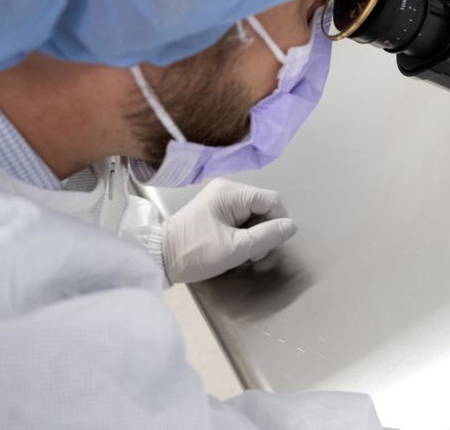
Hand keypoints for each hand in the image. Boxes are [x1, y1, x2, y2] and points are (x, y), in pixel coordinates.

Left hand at [161, 179, 297, 283]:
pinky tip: (233, 247)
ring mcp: (220, 199)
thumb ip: (267, 236)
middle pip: (264, 207)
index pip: (272, 200)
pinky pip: (241, 219)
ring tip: (241, 253)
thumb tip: (292, 226)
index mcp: (231, 192)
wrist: (158, 259)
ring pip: (254, 215)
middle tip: (252, 254)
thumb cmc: (194, 252)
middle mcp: (227, 189)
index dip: (278, 223)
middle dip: (264, 232)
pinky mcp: (215, 210)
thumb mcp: (235, 248)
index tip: (268, 246)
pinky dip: (243, 234)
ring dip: (254, 235)